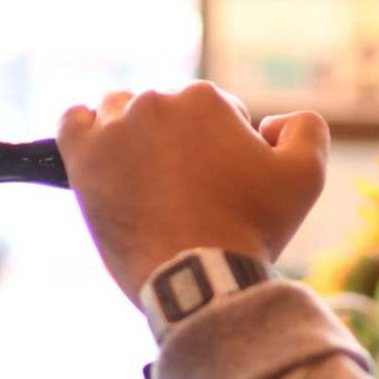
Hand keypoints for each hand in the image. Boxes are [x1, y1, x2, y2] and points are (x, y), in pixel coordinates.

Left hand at [56, 82, 329, 305]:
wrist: (201, 278)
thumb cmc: (252, 230)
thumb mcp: (306, 177)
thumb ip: (305, 127)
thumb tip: (273, 121)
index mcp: (205, 99)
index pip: (215, 112)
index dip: (224, 148)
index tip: (222, 185)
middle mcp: (156, 102)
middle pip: (167, 113)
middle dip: (180, 144)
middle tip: (188, 192)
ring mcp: (114, 129)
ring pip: (120, 114)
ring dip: (133, 137)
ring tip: (148, 181)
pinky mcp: (82, 159)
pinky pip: (72, 123)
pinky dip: (86, 133)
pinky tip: (102, 157)